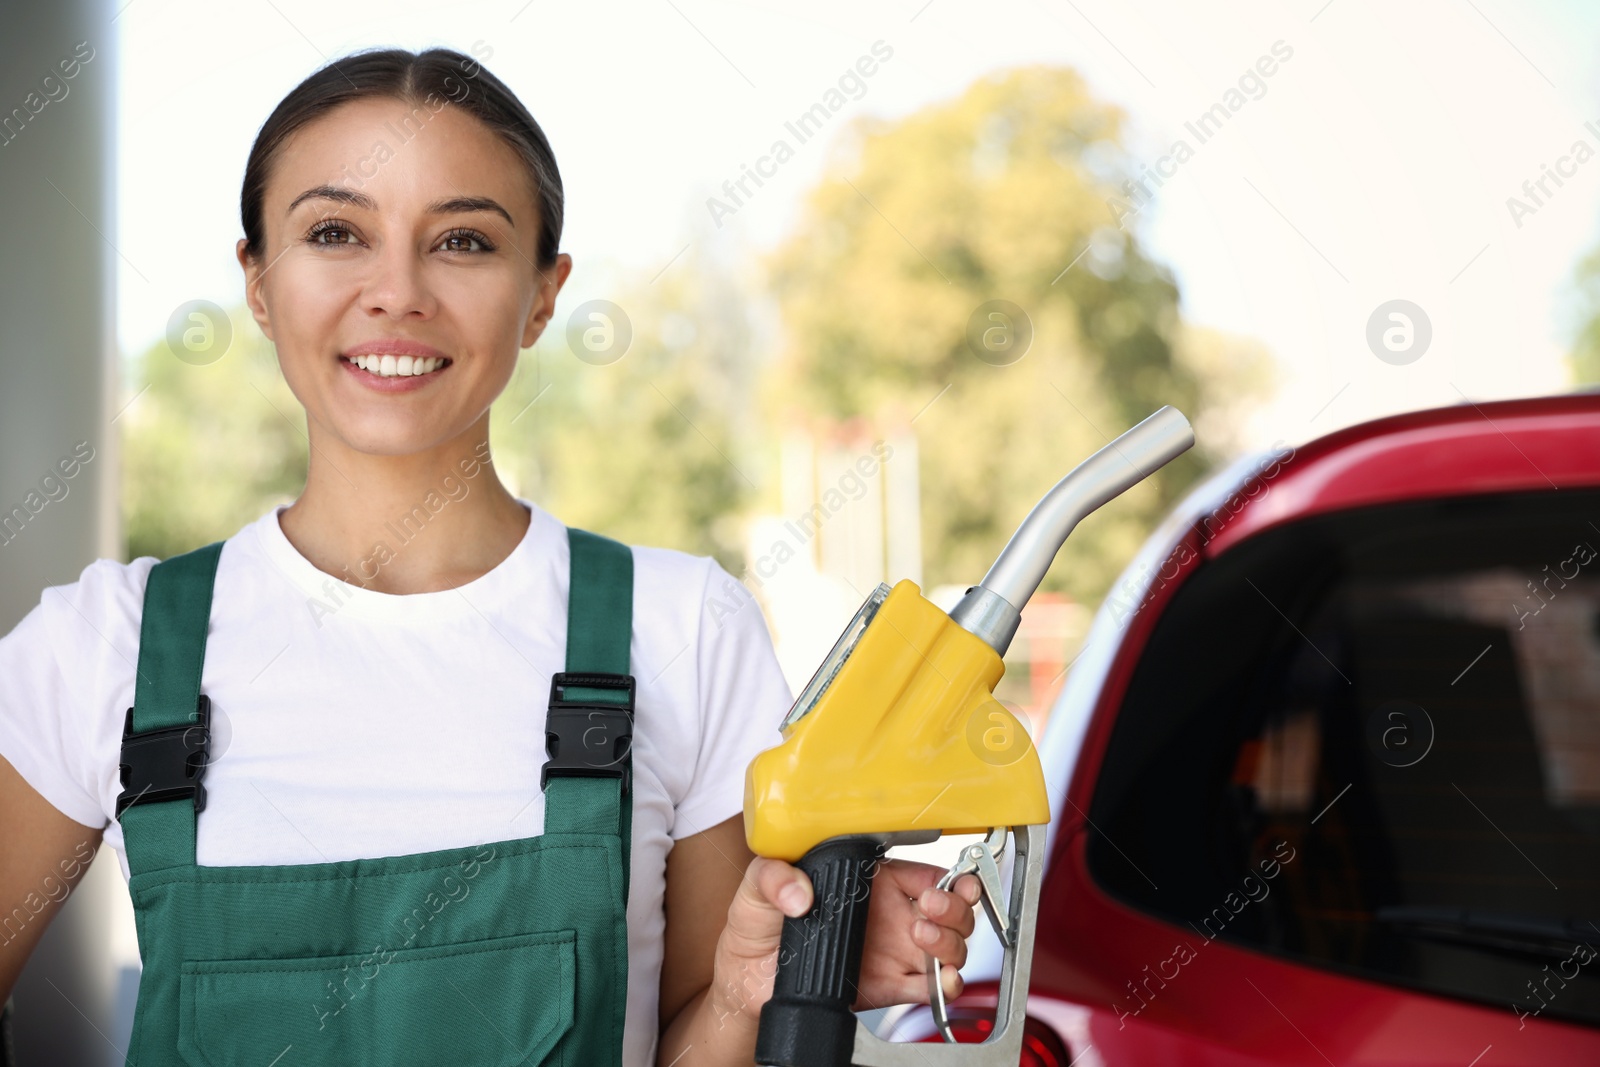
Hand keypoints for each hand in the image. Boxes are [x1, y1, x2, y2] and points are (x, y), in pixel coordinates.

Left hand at [709, 854, 980, 1027]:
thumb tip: (799, 892)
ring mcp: (894, 952)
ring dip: (949, 943)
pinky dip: (946, 986)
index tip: (938, 885)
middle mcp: (889, 915)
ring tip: (922, 938)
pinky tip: (941, 980)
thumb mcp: (757, 888)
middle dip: (953, 908)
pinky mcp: (890, 987)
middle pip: (948, 908)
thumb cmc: (756, 926)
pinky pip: (931, 987)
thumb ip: (773, 876)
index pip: (923, 872)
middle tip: (931, 909)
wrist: (747, 982)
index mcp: (868, 882)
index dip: (945, 877)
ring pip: (948, 946)